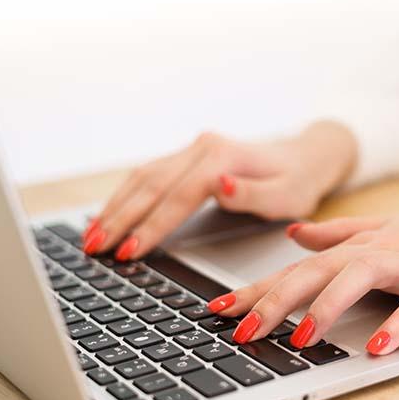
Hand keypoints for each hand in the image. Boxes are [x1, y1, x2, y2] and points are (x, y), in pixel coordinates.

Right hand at [81, 120, 356, 260]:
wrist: (306, 158)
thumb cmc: (298, 183)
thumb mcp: (288, 197)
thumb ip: (253, 195)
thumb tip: (220, 187)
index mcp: (223, 159)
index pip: (177, 196)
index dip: (151, 226)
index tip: (129, 251)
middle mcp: (203, 148)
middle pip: (151, 184)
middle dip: (121, 218)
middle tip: (95, 248)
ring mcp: (194, 149)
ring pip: (144, 177)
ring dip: (116, 206)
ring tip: (92, 237)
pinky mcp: (189, 156)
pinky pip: (150, 174)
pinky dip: (126, 195)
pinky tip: (110, 214)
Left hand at [208, 192, 398, 354]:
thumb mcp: (389, 230)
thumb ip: (341, 232)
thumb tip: (295, 235)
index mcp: (363, 242)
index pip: (299, 266)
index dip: (257, 287)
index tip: (217, 308)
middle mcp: (381, 248)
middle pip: (317, 272)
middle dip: (274, 300)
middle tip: (239, 329)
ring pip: (360, 279)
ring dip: (326, 308)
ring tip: (298, 338)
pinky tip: (379, 347)